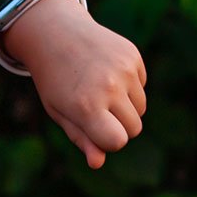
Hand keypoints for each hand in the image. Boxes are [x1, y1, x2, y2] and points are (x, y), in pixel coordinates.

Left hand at [4, 0, 146, 168]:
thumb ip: (81, 138)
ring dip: (125, 107)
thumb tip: (98, 163)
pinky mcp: (132, 55)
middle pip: (133, 129)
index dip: (108, 141)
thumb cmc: (54, 80)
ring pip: (141, 109)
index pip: (118, 142)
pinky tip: (106, 72)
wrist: (55, 33)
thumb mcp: (59, 111)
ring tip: (99, 90)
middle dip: (118, 126)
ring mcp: (124, 69)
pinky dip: (129, 86)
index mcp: (85, 106)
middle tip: (94, 109)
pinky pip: (141, 86)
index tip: (94, 131)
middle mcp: (108, 87)